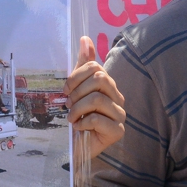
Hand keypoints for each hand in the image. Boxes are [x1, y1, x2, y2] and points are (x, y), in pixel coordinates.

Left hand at [66, 36, 124, 157]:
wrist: (79, 148)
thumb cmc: (79, 118)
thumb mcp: (77, 90)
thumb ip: (83, 65)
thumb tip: (85, 38)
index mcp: (110, 86)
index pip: (96, 68)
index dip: (76, 77)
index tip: (66, 90)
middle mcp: (118, 98)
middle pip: (100, 80)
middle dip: (77, 92)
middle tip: (68, 104)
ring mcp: (120, 115)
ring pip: (97, 99)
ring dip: (77, 109)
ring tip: (71, 118)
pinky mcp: (117, 131)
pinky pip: (98, 119)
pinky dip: (82, 122)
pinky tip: (78, 127)